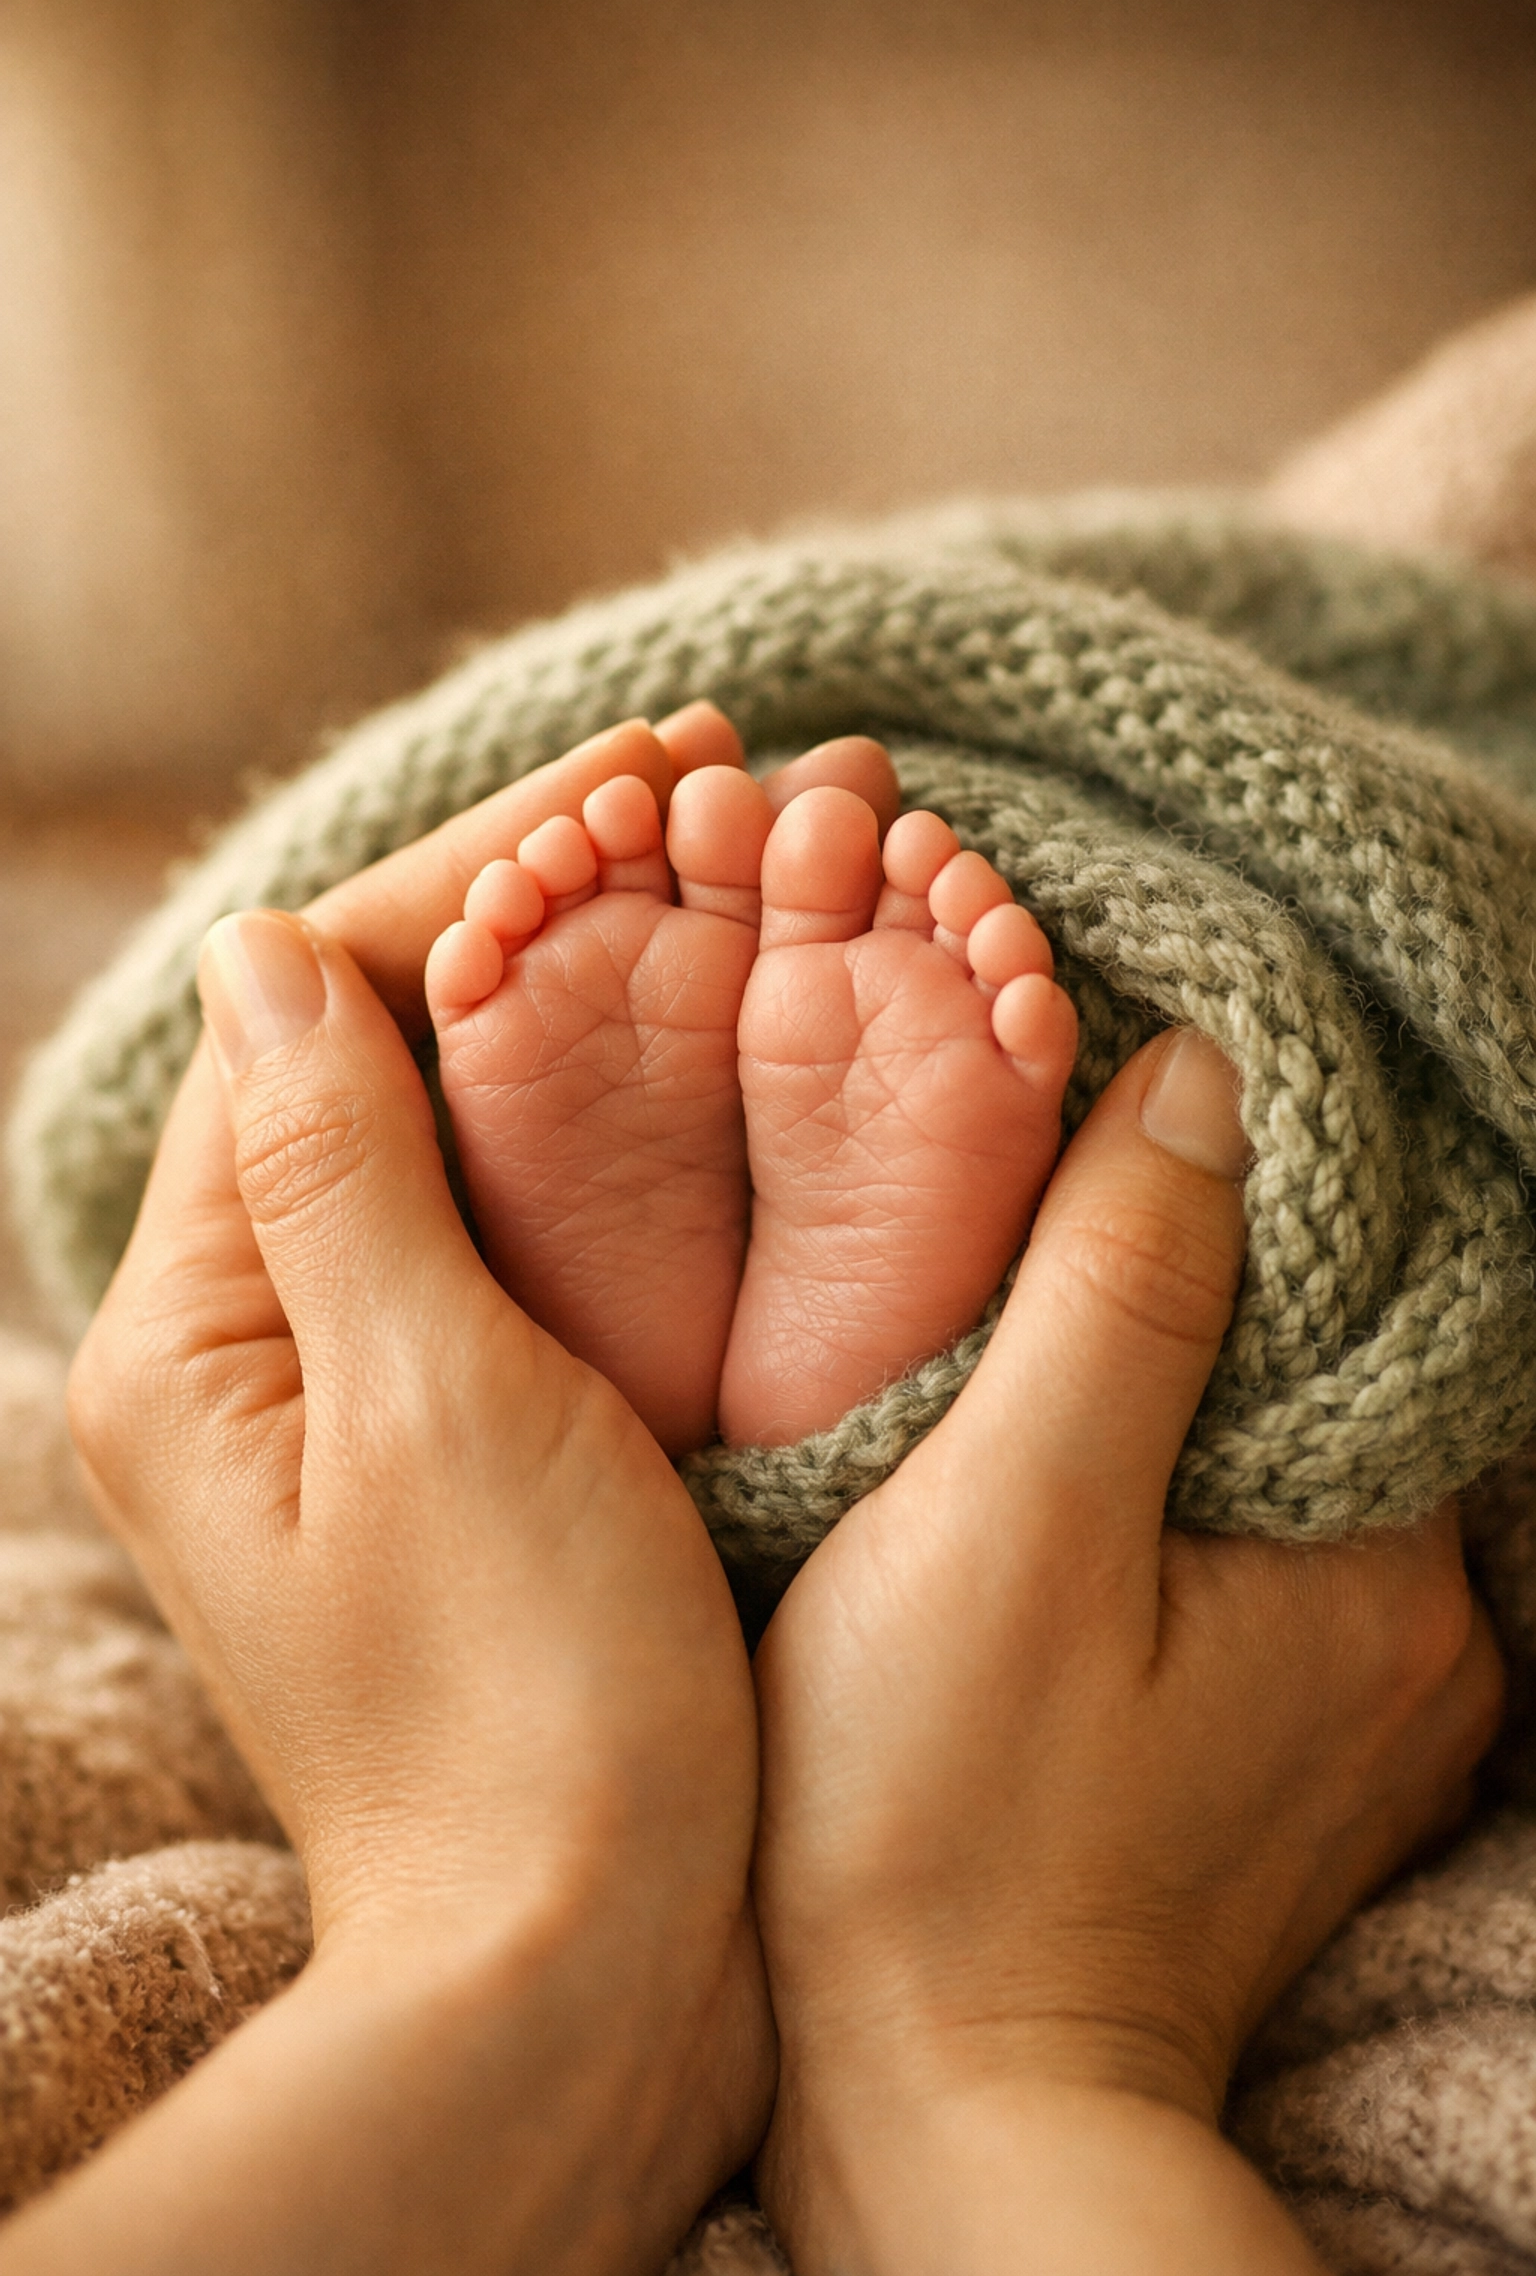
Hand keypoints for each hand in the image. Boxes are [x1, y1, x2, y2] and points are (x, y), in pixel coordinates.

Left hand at [46, 869, 769, 2265]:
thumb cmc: (523, 1702)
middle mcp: (254, 1338)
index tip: (645, 766)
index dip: (479, 867)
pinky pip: (514, 1216)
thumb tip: (271, 947)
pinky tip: (710, 1043)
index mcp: (202, 1327)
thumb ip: (342, 1172)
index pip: (315, 1011)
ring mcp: (359, 1382)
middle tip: (705, 784)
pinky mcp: (458, 1427)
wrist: (582, 1961)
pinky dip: (606, 1113)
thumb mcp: (427, 1410)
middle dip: (535, 901)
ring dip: (580, 987)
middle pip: (378, 1044)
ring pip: (454, 1116)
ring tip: (722, 870)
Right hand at [752, 1029, 1502, 2274]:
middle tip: (1009, 1212)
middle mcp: (1414, 1624)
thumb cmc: (942, 1834)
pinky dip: (1155, 1485)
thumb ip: (1118, 1295)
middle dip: (1177, 1272)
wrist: (943, 2126)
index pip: (1340, 1277)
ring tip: (1007, 1329)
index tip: (1071, 1113)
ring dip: (1159, 1378)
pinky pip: (1238, 1545)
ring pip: (1265, 1451)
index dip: (1208, 1174)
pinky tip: (1041, 1478)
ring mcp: (1353, 1699)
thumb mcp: (1012, 1529)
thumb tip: (1204, 1077)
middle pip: (1308, 1359)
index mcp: (1382, 1554)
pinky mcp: (1276, 1749)